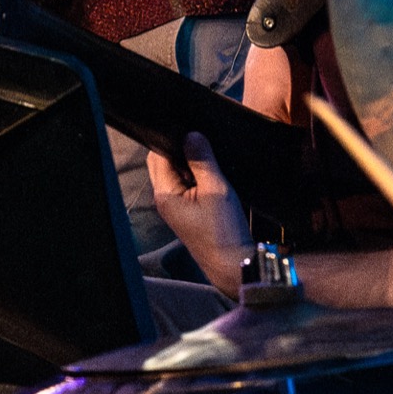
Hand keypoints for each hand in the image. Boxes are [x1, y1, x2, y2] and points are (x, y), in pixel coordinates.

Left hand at [147, 132, 247, 298]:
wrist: (234, 264)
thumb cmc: (224, 231)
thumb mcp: (216, 189)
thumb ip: (203, 160)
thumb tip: (191, 134)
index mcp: (165, 193)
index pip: (159, 155)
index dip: (174, 139)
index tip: (192, 129)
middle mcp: (164, 199)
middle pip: (164, 162)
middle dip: (181, 150)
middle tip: (204, 146)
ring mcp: (175, 206)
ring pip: (176, 173)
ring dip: (190, 164)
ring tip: (210, 160)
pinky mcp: (187, 210)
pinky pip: (186, 184)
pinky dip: (196, 176)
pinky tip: (211, 175)